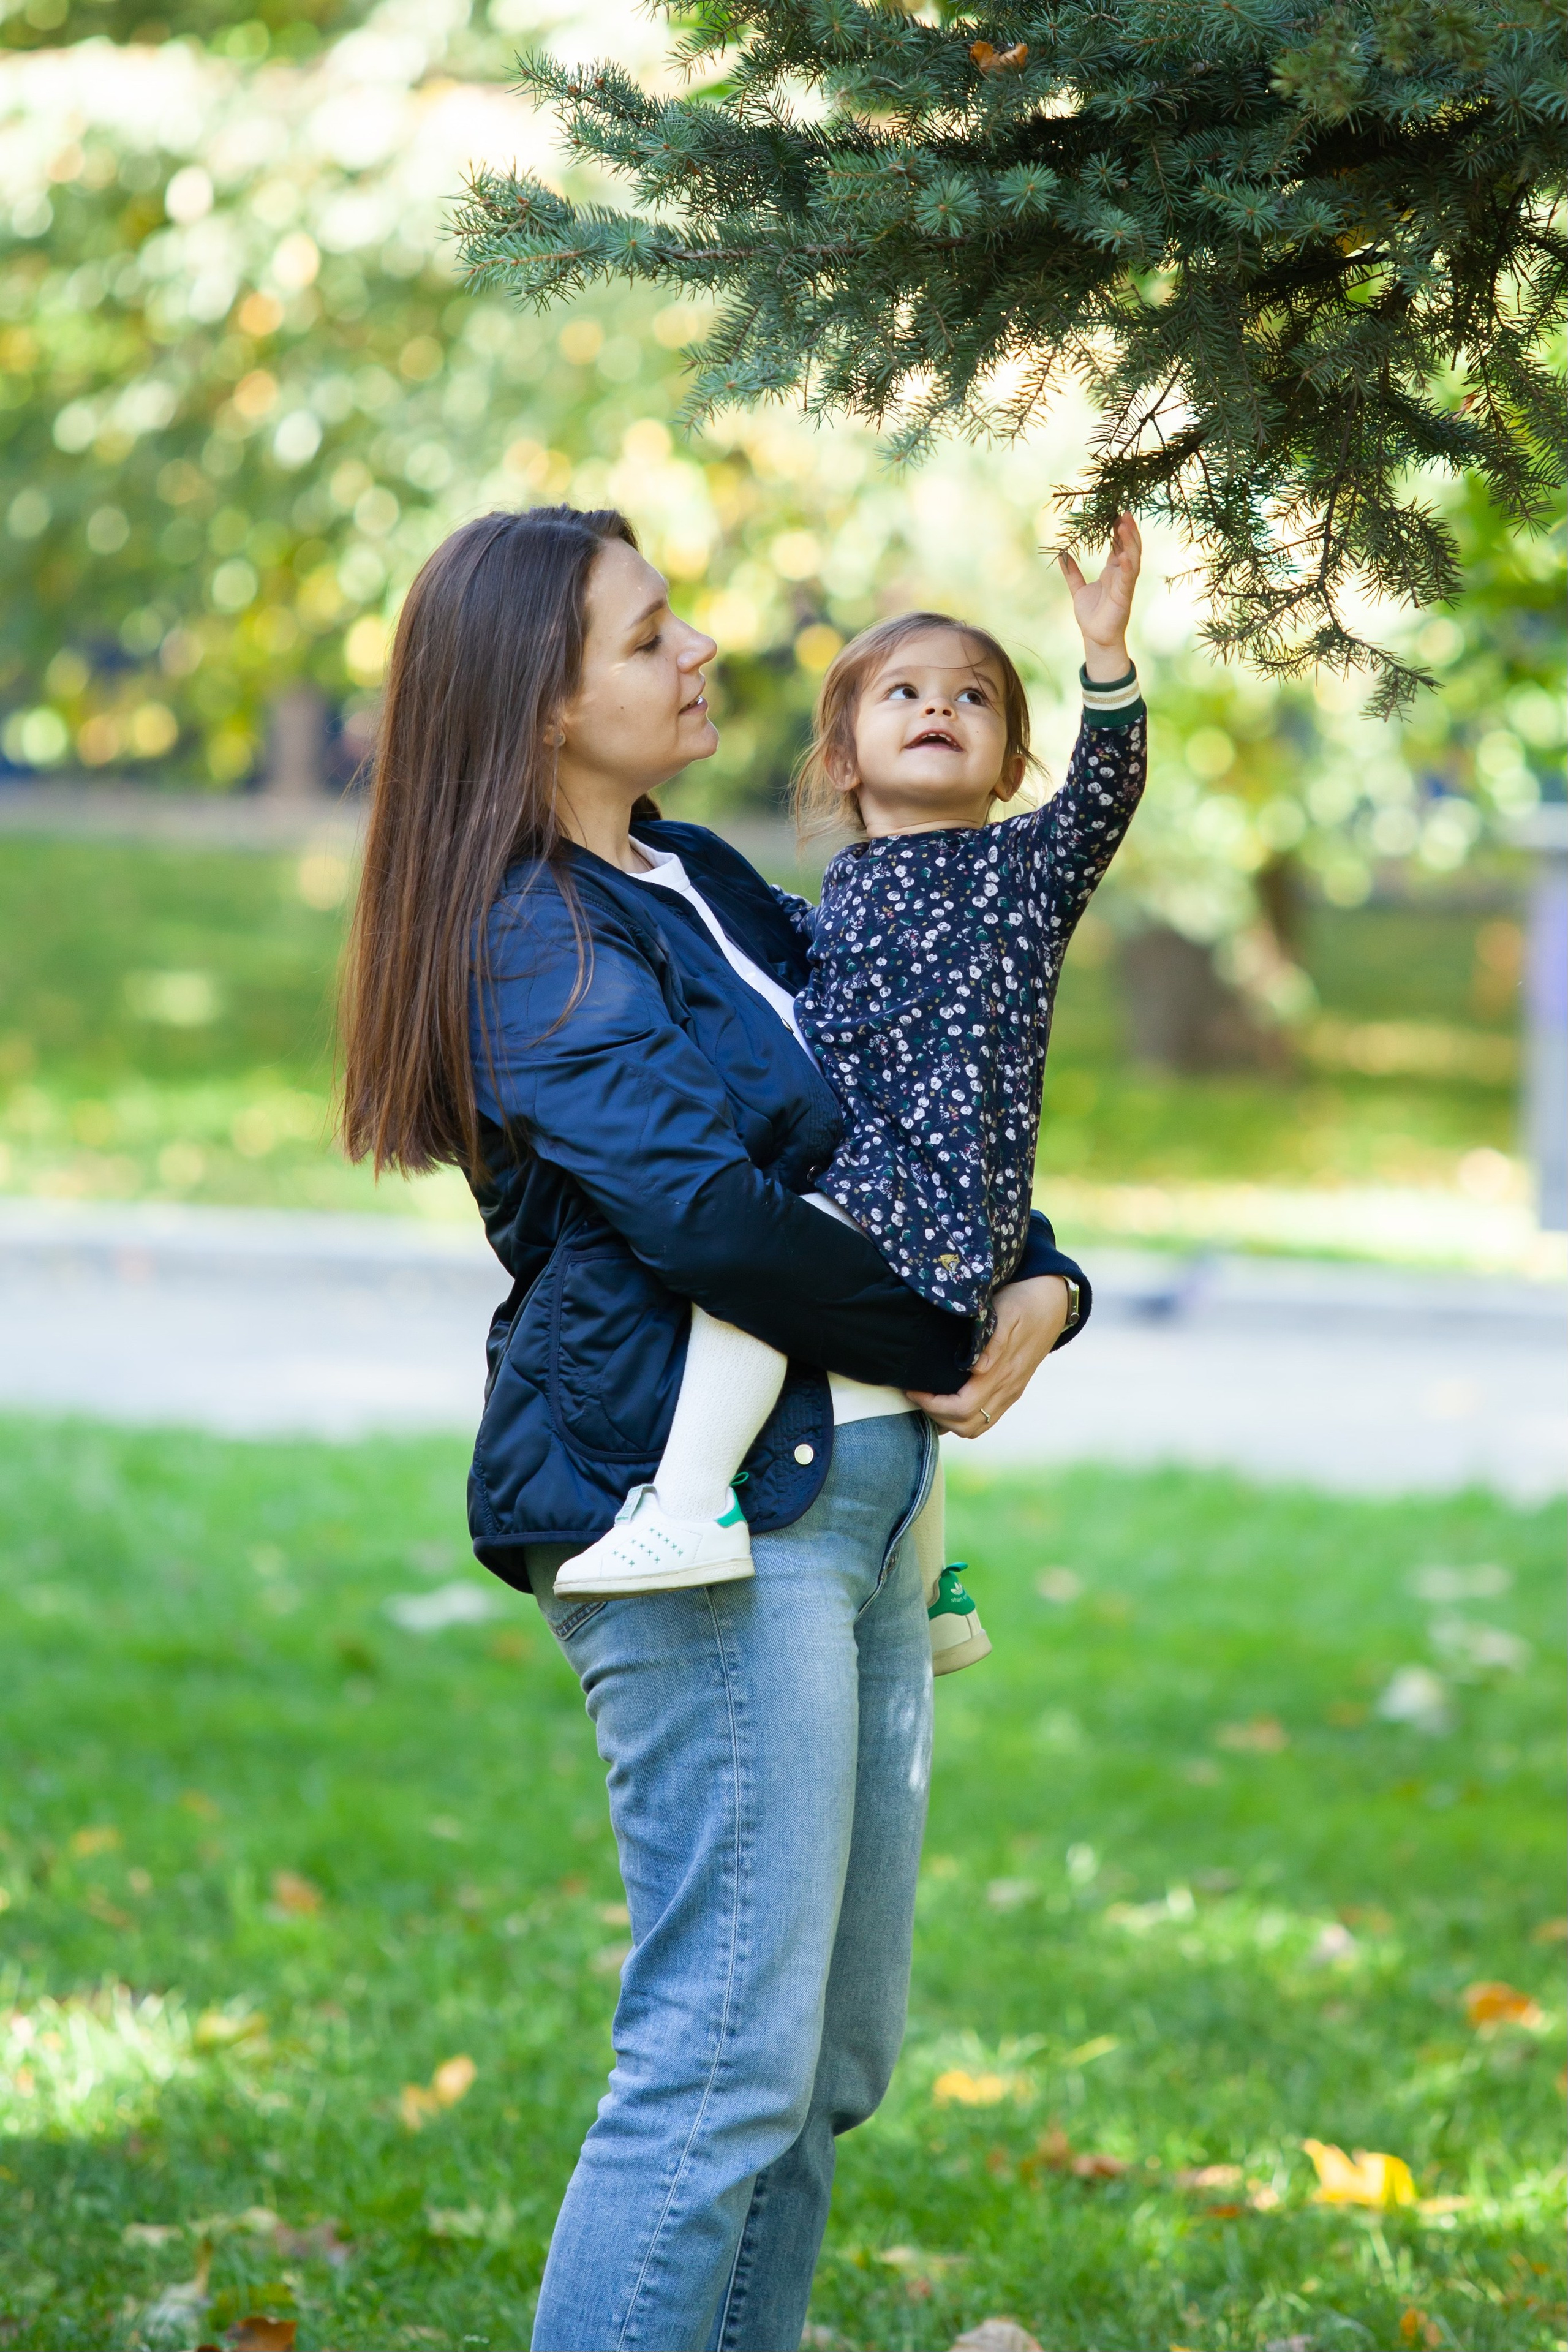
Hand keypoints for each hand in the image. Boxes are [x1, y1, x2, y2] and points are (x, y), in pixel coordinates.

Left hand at [908, 1275, 1070, 1439]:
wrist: (1054, 1303)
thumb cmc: (1022, 1302)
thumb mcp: (1006, 1312)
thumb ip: (992, 1341)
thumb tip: (976, 1368)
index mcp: (1003, 1372)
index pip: (962, 1407)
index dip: (933, 1405)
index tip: (914, 1388)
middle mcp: (1008, 1389)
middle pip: (966, 1425)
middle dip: (936, 1416)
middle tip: (917, 1395)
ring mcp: (1011, 1392)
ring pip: (975, 1427)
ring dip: (948, 1421)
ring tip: (929, 1400)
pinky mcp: (1011, 1391)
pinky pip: (985, 1418)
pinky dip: (962, 1418)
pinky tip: (947, 1400)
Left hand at [1059, 512, 1141, 680]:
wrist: (1094, 637)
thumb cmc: (1091, 615)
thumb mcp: (1078, 589)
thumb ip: (1071, 572)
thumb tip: (1062, 554)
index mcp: (1112, 572)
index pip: (1118, 546)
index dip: (1117, 530)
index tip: (1115, 513)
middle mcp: (1121, 575)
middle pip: (1128, 547)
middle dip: (1128, 530)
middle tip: (1125, 511)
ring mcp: (1125, 584)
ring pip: (1132, 558)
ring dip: (1130, 541)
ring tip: (1126, 524)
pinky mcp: (1125, 596)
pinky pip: (1129, 578)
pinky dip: (1128, 565)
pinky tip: (1125, 554)